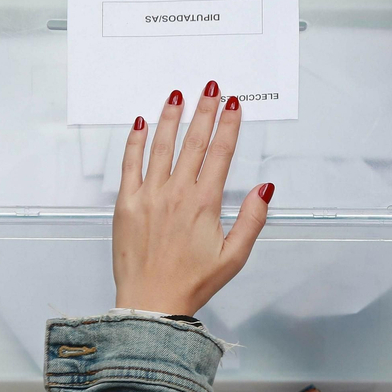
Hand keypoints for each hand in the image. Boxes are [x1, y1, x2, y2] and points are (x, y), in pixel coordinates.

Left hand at [113, 82, 271, 316]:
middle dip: (204, 111)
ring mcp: (148, 196)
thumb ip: (252, 218)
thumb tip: (265, 187)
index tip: (234, 104)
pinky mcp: (126, 203)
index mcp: (205, 204)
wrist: (150, 302)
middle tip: (210, 89)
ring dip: (171, 118)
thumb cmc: (193, 282)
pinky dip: (136, 141)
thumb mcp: (235, 256)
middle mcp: (176, 193)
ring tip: (177, 96)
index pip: (221, 153)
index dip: (229, 125)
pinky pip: (130, 164)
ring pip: (162, 147)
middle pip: (193, 142)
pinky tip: (142, 123)